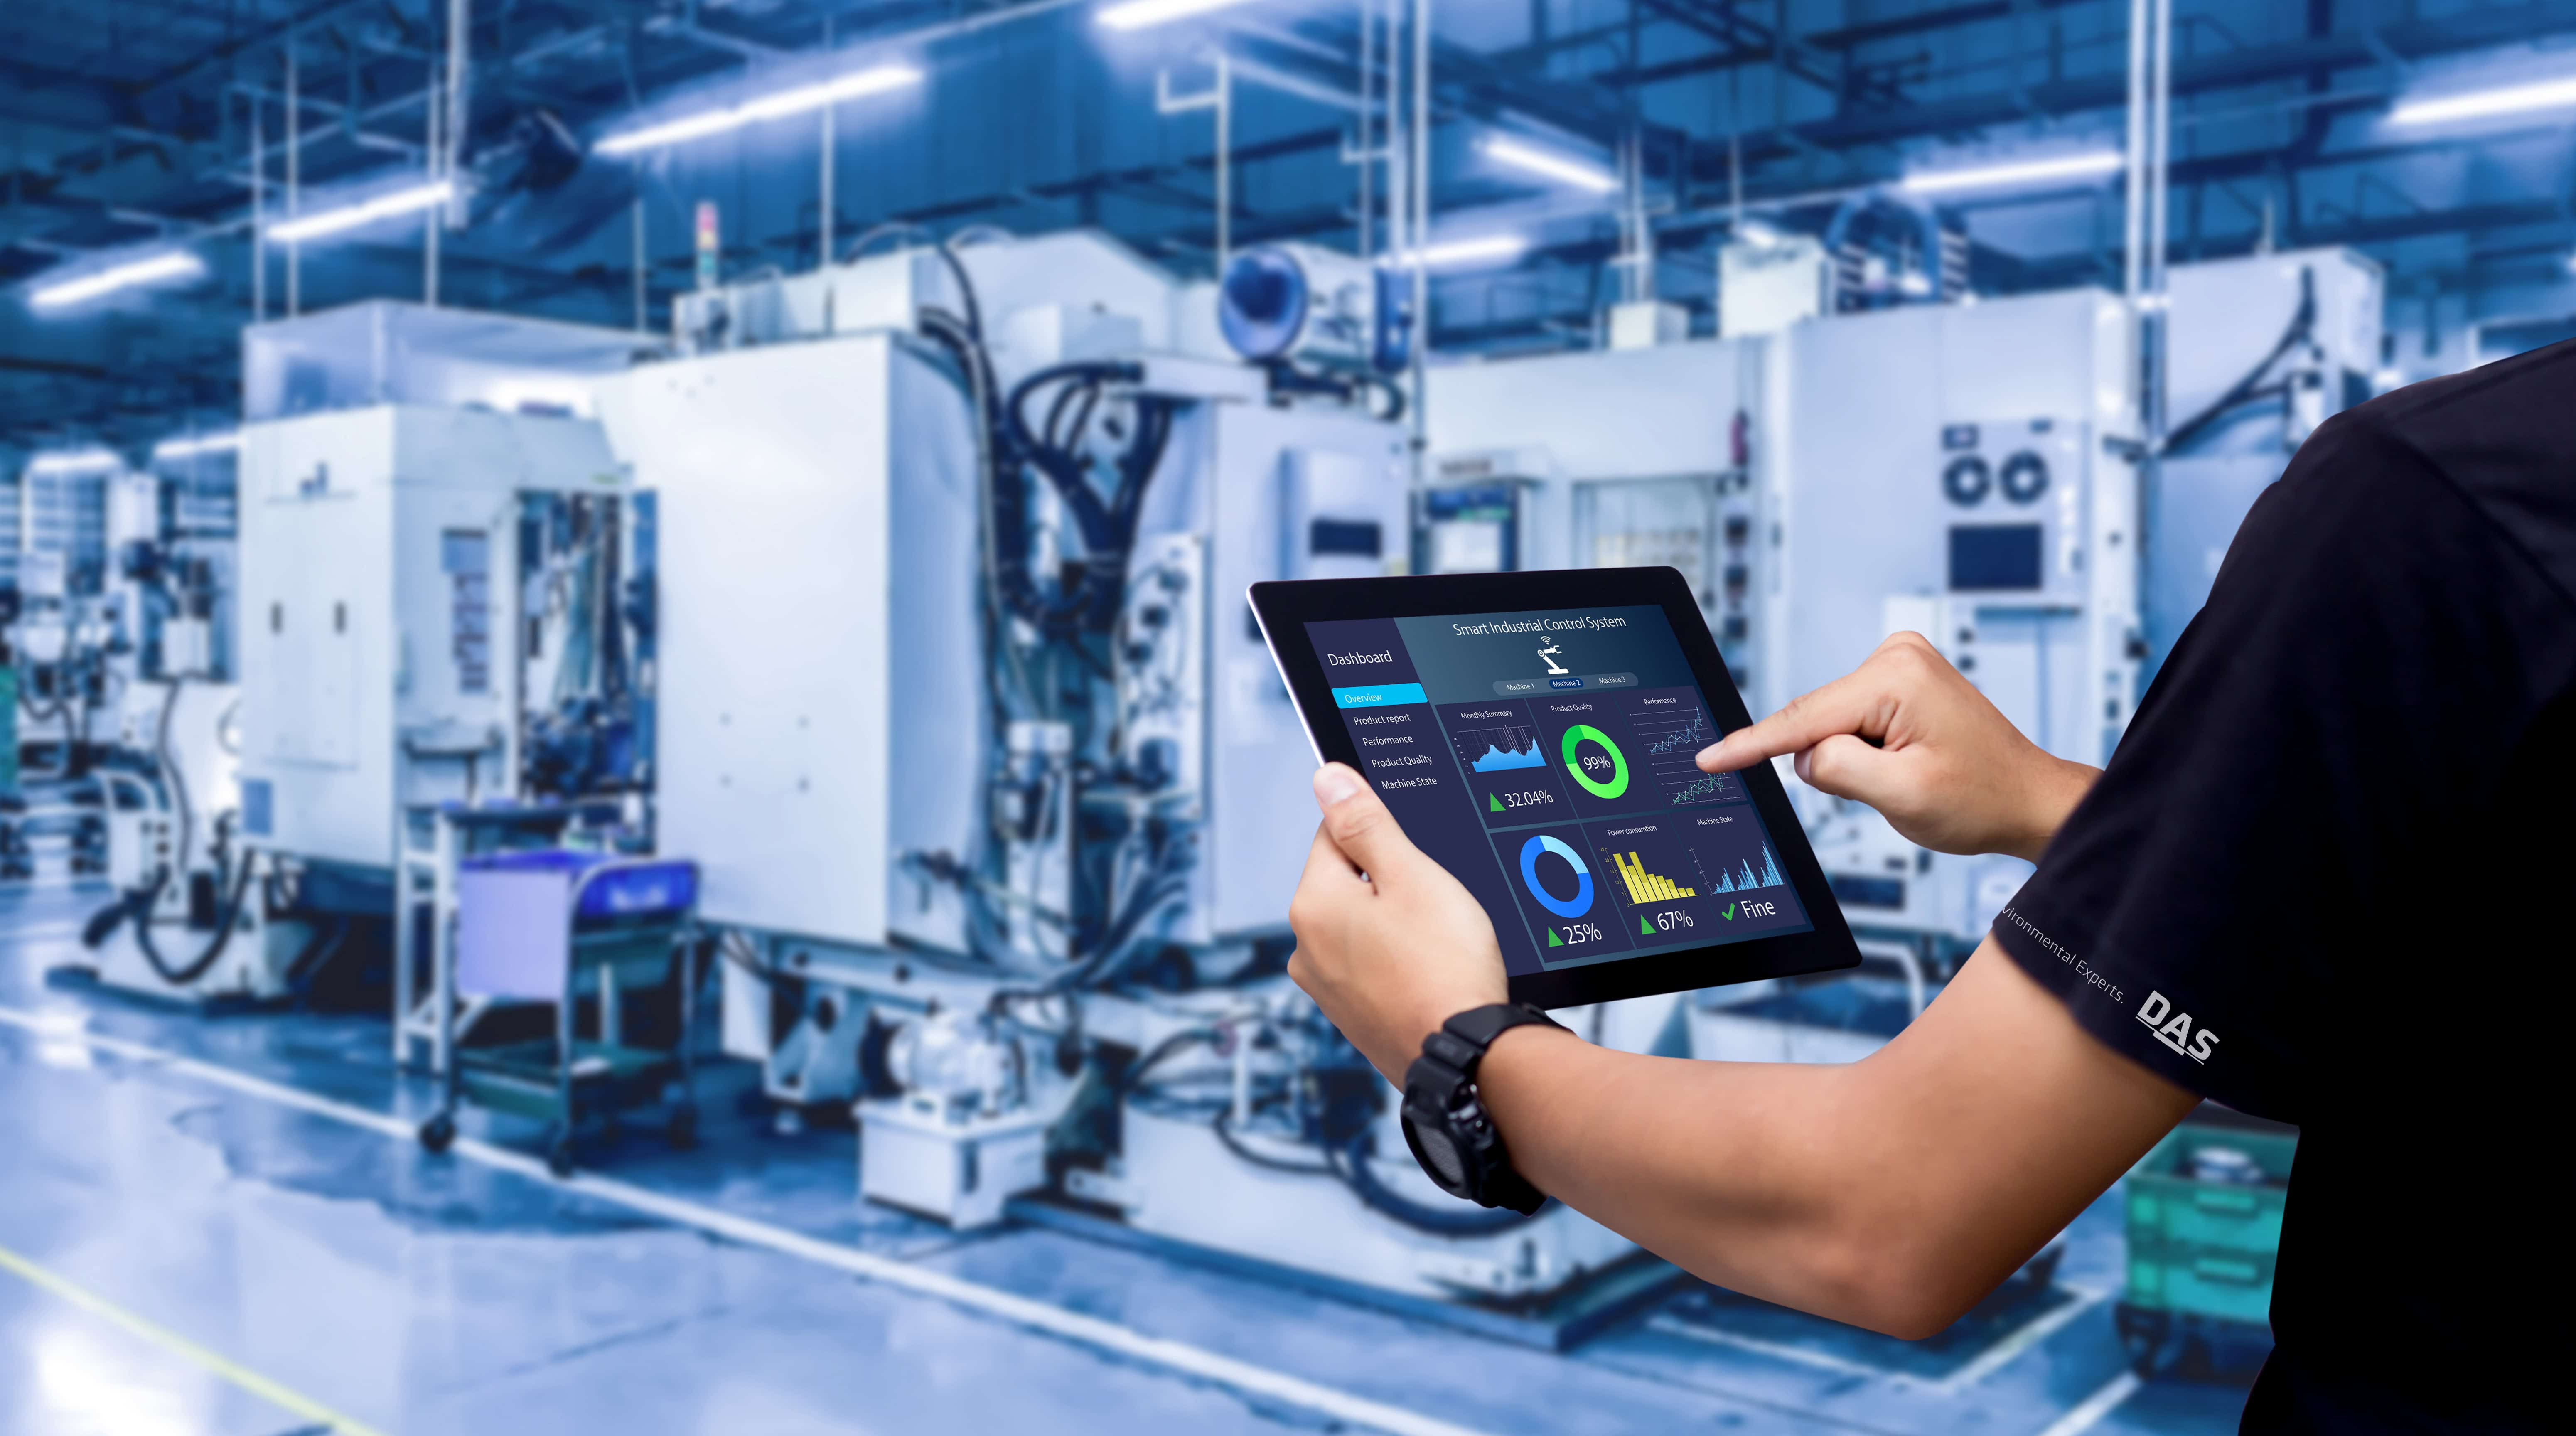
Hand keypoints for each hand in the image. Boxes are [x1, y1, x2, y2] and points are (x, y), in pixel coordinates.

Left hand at [1286, 763, 1509, 1084]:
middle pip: (1348, 884)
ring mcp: (1327, 989)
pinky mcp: (1353, 1018)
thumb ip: (1365, 823)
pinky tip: (1432, 972)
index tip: (1417, 858)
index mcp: (1312, 905)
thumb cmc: (1445, 965)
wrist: (1468, 1057)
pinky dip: (1400, 963)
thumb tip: (1326, 778)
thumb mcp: (1411, 875)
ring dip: (1397, 925)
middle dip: (1390, 884)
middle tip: (1436, 905)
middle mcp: (1306, 949)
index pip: (1334, 836)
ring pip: (1363, 928)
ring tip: (1438, 943)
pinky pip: (1374, 968)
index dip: (1382, 837)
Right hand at [1694, 632, 2097, 861]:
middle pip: (1818, 721)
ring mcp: (1900, 663)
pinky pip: (1850, 721)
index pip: (1803, 719)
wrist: (2027, 798)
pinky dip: (1864, 749)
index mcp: (1897, 677)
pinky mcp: (1900, 678)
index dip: (1750, 745)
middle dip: (1833, 762)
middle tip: (1892, 786)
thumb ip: (1835, 769)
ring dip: (1854, 758)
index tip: (1707, 760)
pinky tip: (1906, 760)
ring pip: (1832, 724)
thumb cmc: (1980, 799)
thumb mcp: (1901, 796)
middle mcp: (1897, 656)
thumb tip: (1803, 755)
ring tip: (1909, 772)